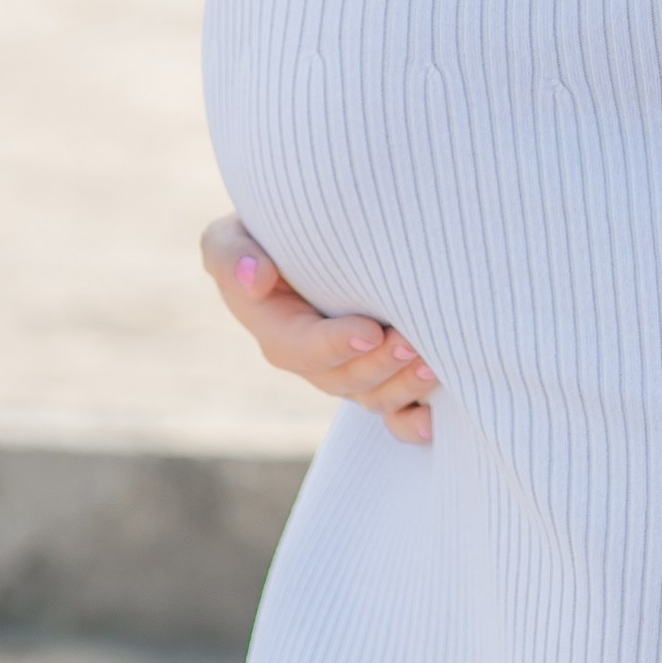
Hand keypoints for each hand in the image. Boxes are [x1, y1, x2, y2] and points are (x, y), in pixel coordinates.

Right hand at [202, 213, 438, 443]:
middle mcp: (312, 361)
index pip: (303, 349)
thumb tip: (256, 279)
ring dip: (403, 388)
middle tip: (412, 342)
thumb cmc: (260, 239)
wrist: (300, 240)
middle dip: (379, 365)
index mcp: (277, 333)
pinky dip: (410, 423)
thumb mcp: (228, 240)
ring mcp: (346, 370)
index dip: (336, 345)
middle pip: (344, 378)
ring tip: (433, 365)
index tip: (370, 330)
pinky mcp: (375, 373)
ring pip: (372, 396)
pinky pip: (390, 413)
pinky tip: (431, 419)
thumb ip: (231, 256)